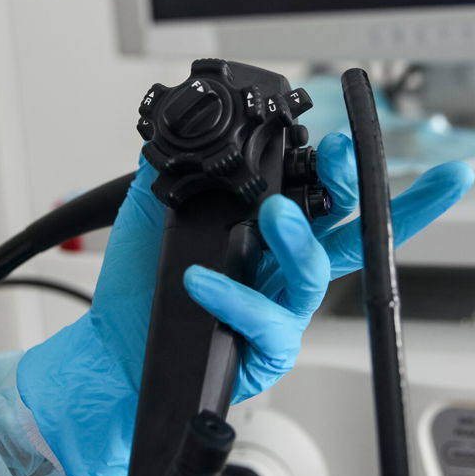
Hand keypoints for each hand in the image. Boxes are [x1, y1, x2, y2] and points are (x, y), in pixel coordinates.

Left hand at [17, 133, 472, 475]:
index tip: (343, 140)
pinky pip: (266, 322)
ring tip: (274, 212)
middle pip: (350, 233)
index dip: (340, 169)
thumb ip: (174, 170)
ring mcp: (281, 311)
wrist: (111, 345)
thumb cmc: (142, 285)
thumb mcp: (153, 214)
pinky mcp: (265, 352)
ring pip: (313, 274)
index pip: (319, 197)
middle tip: (340, 155)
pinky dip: (235, 298)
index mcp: (270, 235)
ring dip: (298, 239)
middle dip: (363, 195)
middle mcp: (284, 271)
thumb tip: (174, 123)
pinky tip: (201, 280)